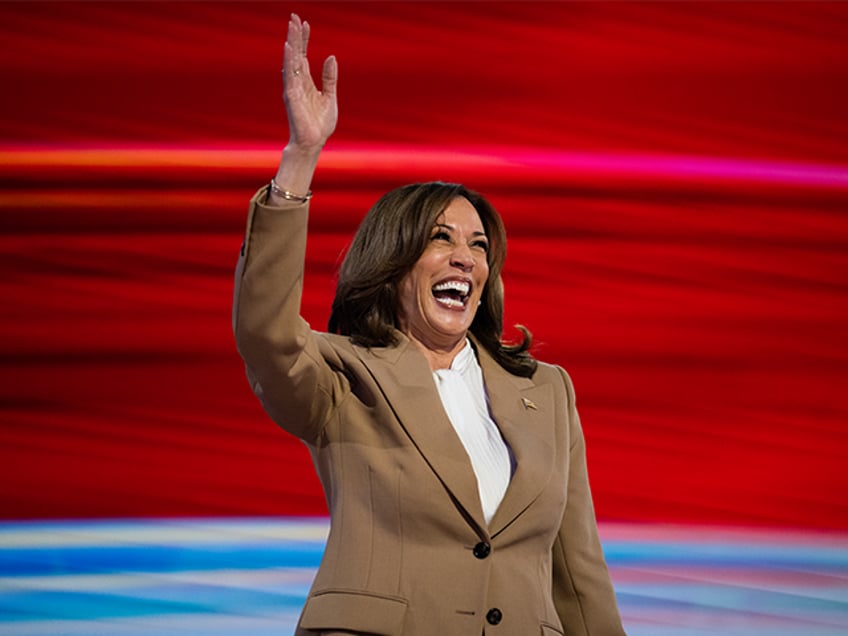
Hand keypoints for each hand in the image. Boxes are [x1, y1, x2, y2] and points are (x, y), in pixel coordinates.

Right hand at [282, 14, 337, 150]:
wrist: (314, 142)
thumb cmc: (320, 124)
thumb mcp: (330, 97)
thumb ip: (330, 78)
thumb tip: (331, 57)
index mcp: (306, 82)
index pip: (303, 56)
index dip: (304, 40)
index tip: (305, 24)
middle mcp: (297, 82)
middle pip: (295, 54)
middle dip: (295, 35)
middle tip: (294, 17)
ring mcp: (293, 88)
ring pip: (291, 60)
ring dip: (291, 43)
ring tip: (291, 25)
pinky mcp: (291, 96)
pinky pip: (289, 74)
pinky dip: (289, 60)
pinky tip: (288, 47)